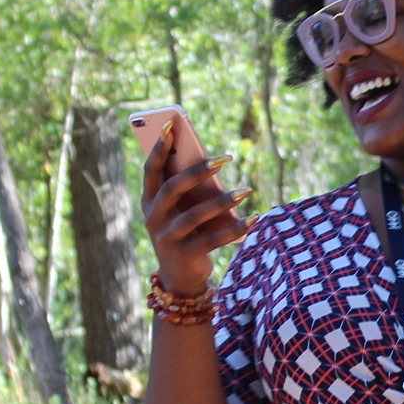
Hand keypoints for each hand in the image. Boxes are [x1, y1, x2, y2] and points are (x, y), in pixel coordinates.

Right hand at [141, 121, 255, 294]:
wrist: (181, 278)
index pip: (151, 170)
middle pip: (173, 189)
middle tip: (225, 159)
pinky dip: (236, 228)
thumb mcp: (183, 210)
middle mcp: (153, 218)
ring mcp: (166, 238)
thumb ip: (190, 190)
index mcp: (149, 201)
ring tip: (247, 190)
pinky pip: (213, 239)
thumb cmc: (186, 233)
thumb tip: (212, 163)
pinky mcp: (184, 255)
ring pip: (194, 215)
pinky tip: (254, 218)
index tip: (172, 126)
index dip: (158, 147)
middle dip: (198, 171)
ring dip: (223, 201)